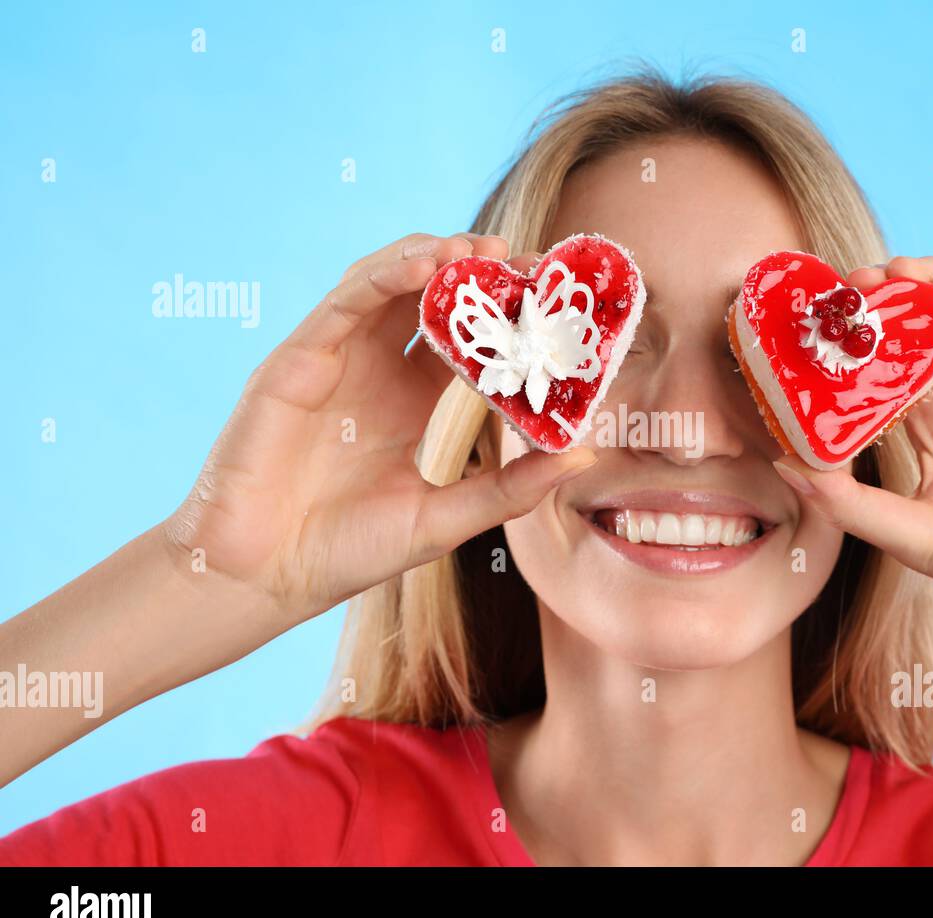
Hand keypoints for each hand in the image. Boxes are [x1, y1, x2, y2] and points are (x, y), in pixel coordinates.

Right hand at [161, 233, 592, 625]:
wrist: (266, 573)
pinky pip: (348, 300)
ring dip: (440, 258)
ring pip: (395, 283)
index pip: (479, 342)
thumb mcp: (449, 518)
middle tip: (533, 264)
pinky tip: (428, 263)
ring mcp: (344, 358)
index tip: (561, 301)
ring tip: (484, 251)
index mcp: (426, 405)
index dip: (517, 317)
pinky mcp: (301, 356)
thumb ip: (513, 487)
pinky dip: (388, 273)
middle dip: (486, 275)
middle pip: (441, 301)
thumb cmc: (353, 550)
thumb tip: (586, 455)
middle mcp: (388, 372)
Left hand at [772, 256, 932, 647]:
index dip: (852, 350)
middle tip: (842, 290)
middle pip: (920, 338)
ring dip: (921, 290)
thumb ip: (845, 501)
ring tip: (879, 275)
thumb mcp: (904, 532)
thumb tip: (782, 465)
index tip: (813, 330)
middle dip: (881, 309)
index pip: (885, 376)